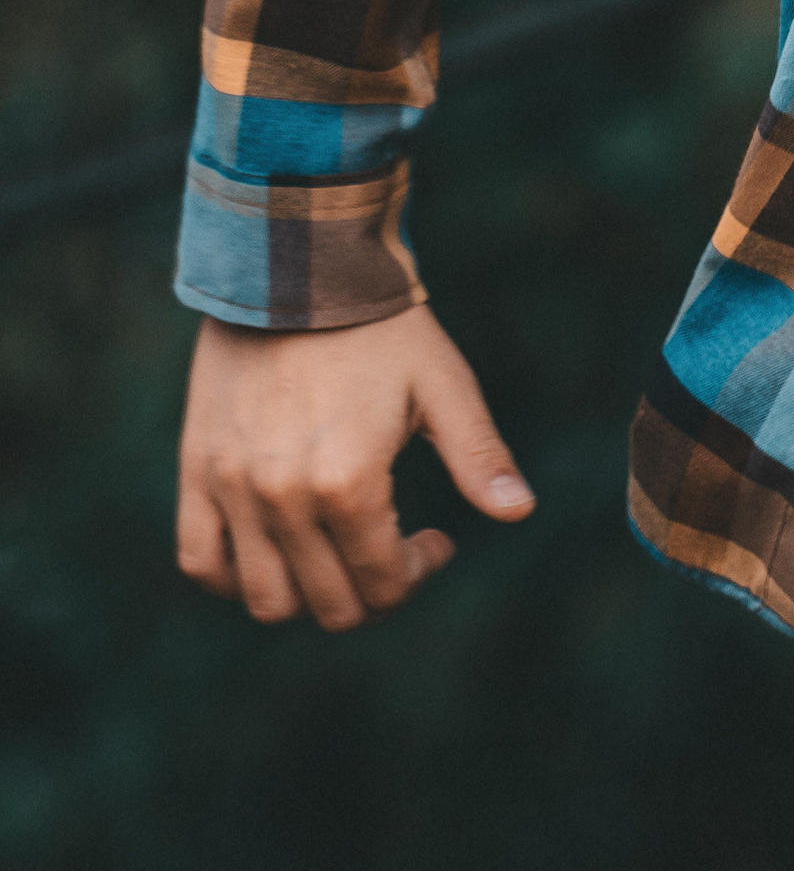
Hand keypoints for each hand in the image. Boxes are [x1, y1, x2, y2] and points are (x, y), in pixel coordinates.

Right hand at [176, 309, 533, 630]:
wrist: (300, 266)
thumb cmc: (383, 327)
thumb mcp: (444, 386)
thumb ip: (479, 456)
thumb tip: (519, 512)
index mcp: (350, 481)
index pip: (382, 582)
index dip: (417, 575)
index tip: (436, 541)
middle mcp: (284, 496)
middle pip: (329, 603)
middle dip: (372, 593)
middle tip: (392, 553)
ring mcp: (234, 486)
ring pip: (265, 598)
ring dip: (309, 596)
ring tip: (336, 557)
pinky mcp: (197, 470)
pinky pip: (200, 560)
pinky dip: (233, 577)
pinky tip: (273, 555)